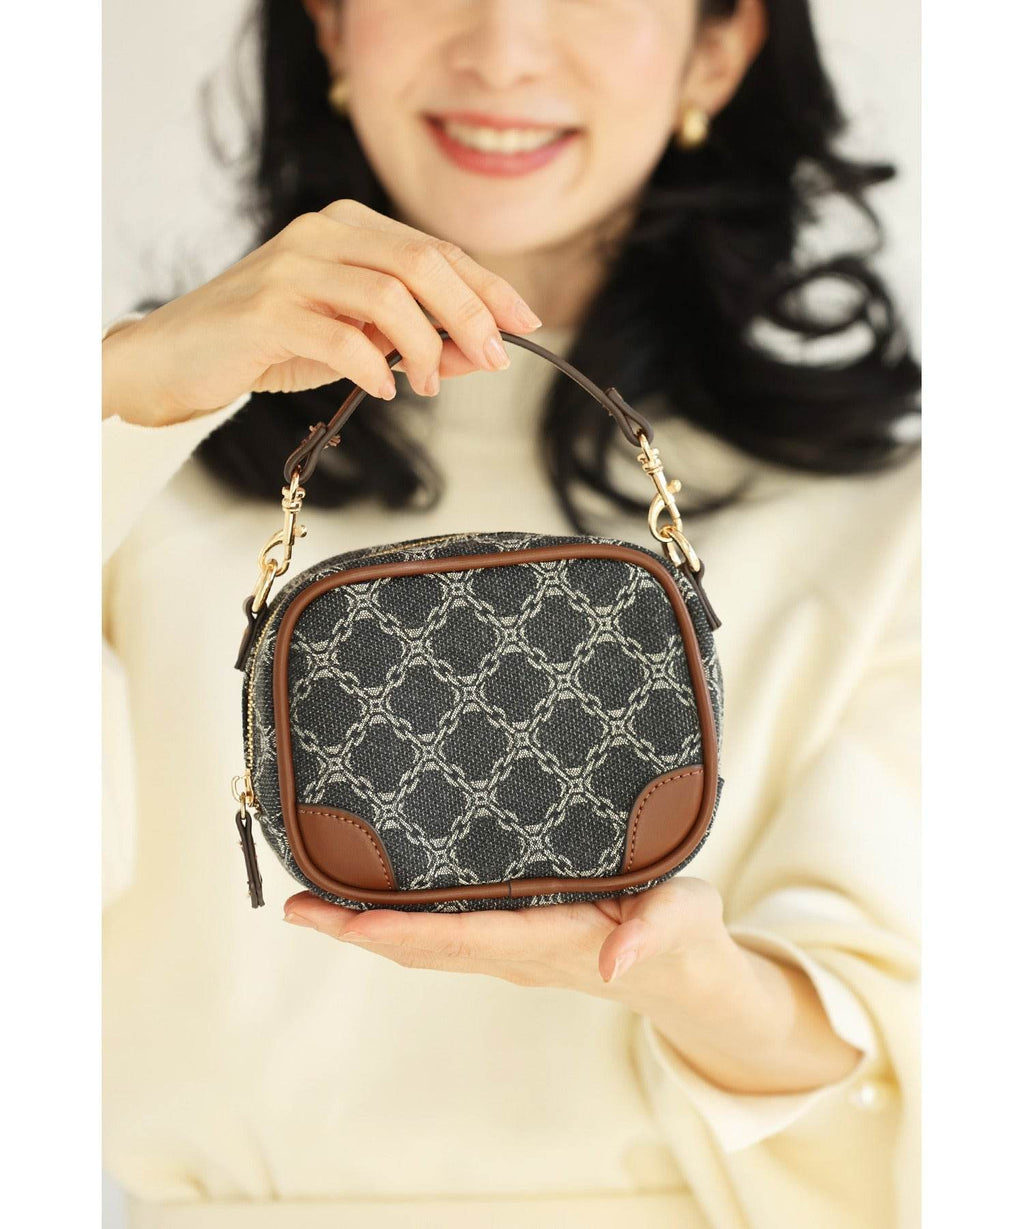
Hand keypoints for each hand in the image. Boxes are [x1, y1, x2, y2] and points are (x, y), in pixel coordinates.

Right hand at [102, 197, 542, 425]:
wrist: (177, 356)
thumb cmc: (270, 342)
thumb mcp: (353, 336)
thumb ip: (413, 338)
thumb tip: (483, 353)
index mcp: (348, 226)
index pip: (436, 250)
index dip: (488, 287)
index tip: (525, 324)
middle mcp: (322, 233)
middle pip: (421, 263)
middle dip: (470, 314)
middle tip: (493, 359)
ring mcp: (291, 267)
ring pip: (388, 295)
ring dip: (424, 347)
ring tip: (426, 384)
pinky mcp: (266, 310)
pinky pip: (340, 336)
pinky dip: (373, 367)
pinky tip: (382, 389)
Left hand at [283, 875, 732, 1004]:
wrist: (687, 976)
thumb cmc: (684, 938)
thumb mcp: (685, 918)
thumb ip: (654, 933)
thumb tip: (615, 958)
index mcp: (553, 941)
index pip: (463, 937)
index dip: (402, 929)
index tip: (346, 919)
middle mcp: (519, 953)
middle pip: (424, 949)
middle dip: (357, 932)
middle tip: (296, 907)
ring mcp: (511, 952)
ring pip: (427, 947)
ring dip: (367, 931)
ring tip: (312, 904)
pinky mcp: (513, 943)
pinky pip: (444, 939)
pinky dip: (399, 925)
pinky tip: (373, 905)